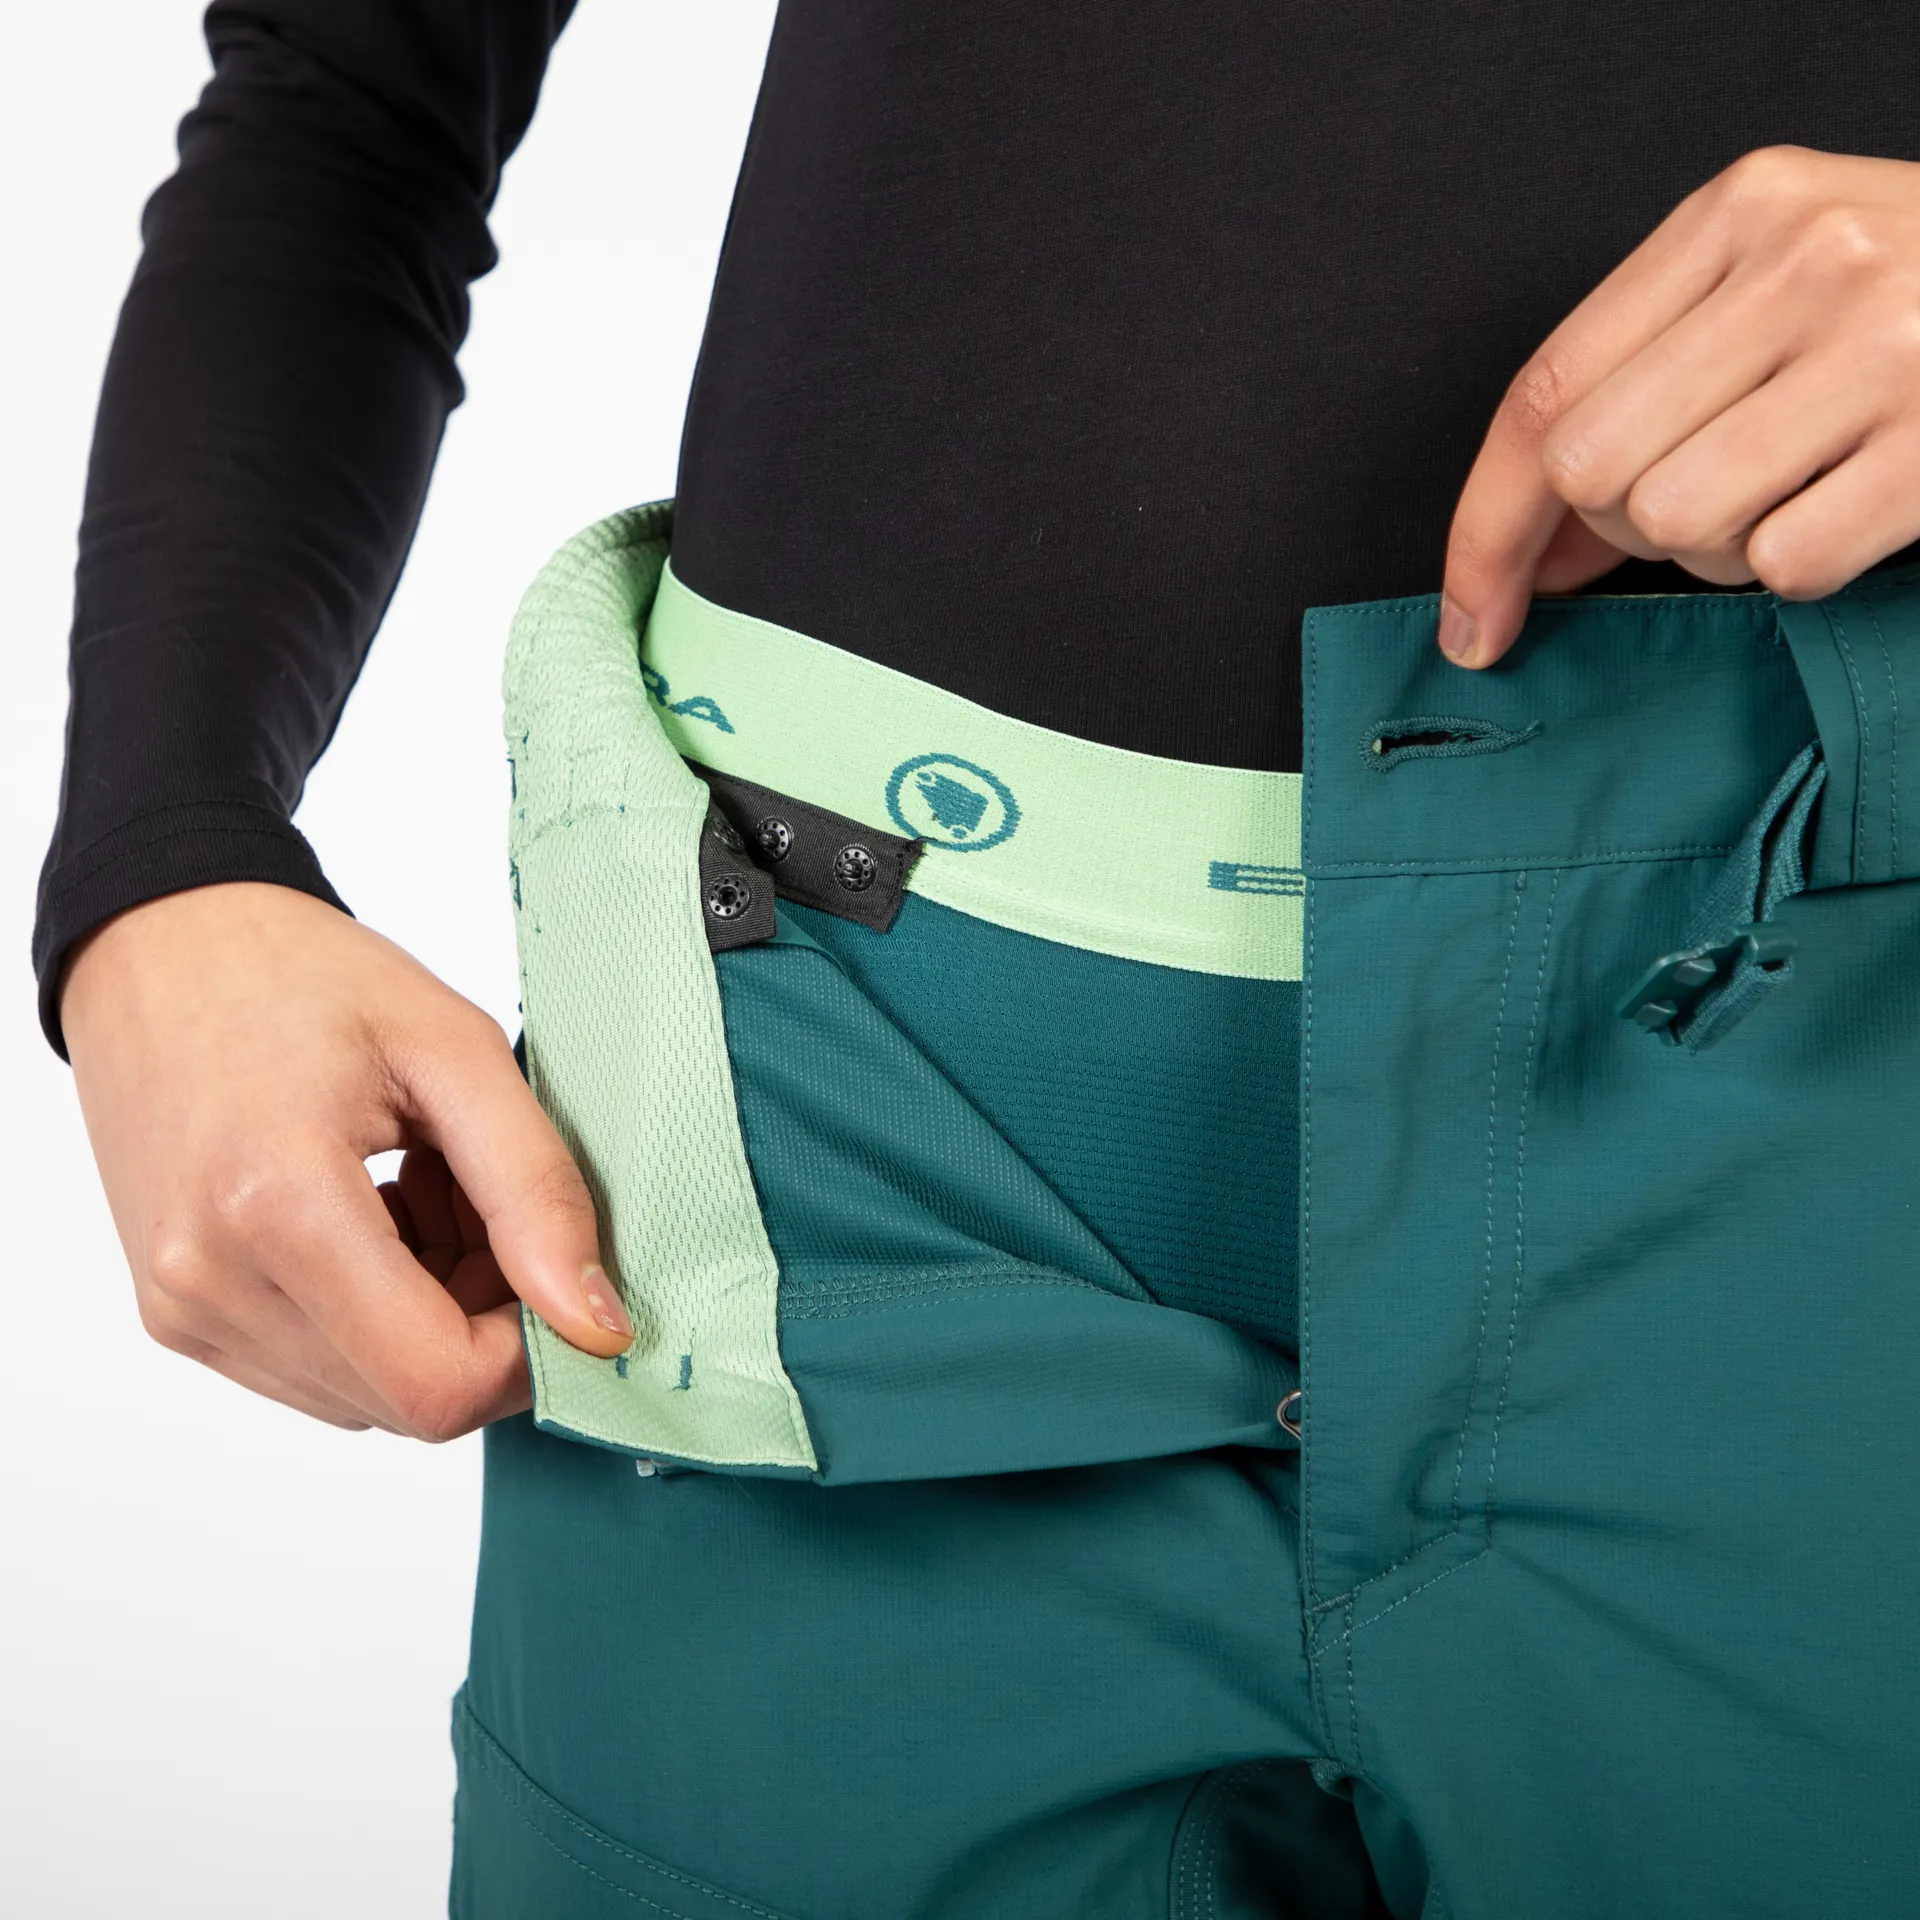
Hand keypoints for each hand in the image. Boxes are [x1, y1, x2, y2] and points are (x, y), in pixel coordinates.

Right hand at [62, 882, 631, 1437]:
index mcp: (275, 1206)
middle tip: (483, 1198)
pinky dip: (375, 1315)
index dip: (527, 1350)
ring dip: (431, 1317)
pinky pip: (317, 1367)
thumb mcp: (455, 1050)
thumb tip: (598, 1322)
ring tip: (425, 1189)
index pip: (437, 1383)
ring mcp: (182, 1309)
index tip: (555, 1264)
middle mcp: (209, 1282)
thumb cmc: (303, 975)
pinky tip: (378, 1213)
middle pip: (408, 1399)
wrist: (161, 946)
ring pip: (368, 1394)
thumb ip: (536, 1189)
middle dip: (483, 1321)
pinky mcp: (175, 1314)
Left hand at [1441, 146, 1919, 666]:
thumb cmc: (1908, 297)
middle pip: (1591, 471)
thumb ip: (1635, 394)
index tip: (1472, 618)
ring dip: (1713, 549)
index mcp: (1739, 211)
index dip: (1484, 529)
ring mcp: (1882, 346)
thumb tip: (1521, 558)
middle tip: (1698, 501)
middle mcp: (1805, 262)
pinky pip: (1784, 565)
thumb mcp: (1767, 291)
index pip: (1542, 394)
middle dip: (1618, 528)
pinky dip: (1800, 567)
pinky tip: (1851, 505)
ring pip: (1677, 524)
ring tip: (1790, 488)